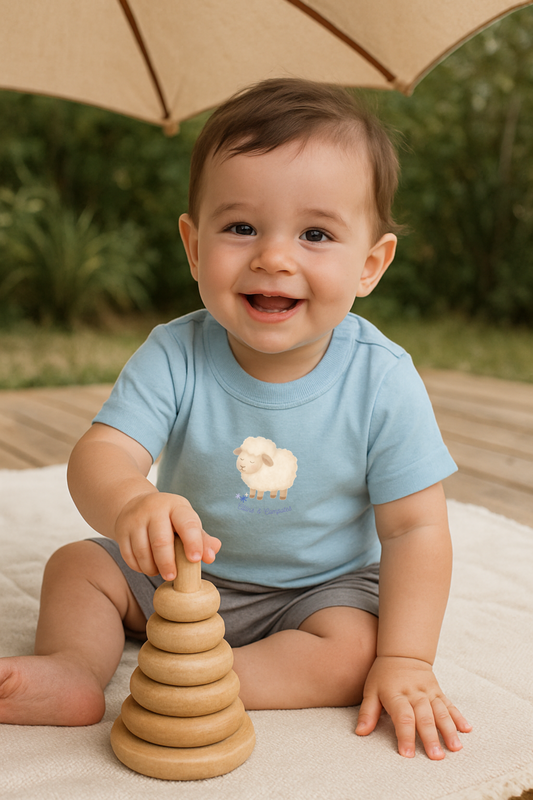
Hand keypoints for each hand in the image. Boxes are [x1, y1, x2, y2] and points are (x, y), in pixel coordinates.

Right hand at [114, 491, 220, 580]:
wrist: (137, 505)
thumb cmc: (170, 519)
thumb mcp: (187, 522)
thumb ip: (202, 539)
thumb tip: (211, 556)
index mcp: (176, 506)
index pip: (187, 523)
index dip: (193, 542)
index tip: (196, 560)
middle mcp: (154, 510)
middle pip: (160, 541)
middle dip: (168, 563)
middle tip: (173, 577)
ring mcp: (135, 520)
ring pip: (142, 551)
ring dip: (152, 568)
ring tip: (160, 572)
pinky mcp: (122, 531)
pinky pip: (129, 556)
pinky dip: (139, 567)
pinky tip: (148, 567)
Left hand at [355, 656, 471, 758]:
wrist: (402, 653)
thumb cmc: (383, 675)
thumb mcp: (370, 690)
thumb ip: (367, 712)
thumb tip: (360, 732)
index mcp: (396, 695)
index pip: (402, 717)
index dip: (405, 736)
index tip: (407, 754)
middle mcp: (415, 694)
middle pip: (424, 717)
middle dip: (431, 738)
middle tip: (436, 757)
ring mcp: (429, 692)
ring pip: (440, 712)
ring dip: (448, 730)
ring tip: (455, 748)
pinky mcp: (438, 692)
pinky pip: (450, 705)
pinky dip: (458, 717)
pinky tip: (466, 729)